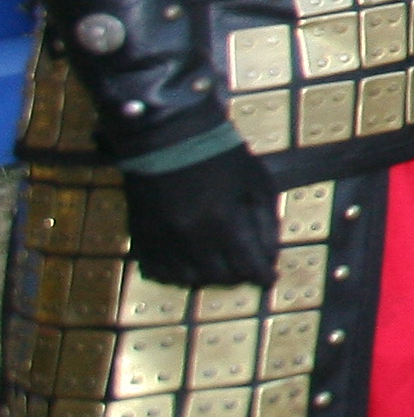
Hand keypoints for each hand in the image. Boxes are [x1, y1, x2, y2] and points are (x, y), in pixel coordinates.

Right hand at [119, 140, 281, 288]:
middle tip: (245, 268)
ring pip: (187, 279)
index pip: (247, 267)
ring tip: (219, 265)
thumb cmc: (221, 156)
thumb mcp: (256, 183)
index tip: (269, 279)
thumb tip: (269, 257)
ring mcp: (162, 239)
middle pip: (218, 277)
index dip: (262, 276)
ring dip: (207, 276)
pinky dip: (176, 273)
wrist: (168, 137)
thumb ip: (265, 223)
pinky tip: (189, 264)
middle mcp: (190, 237)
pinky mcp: (140, 237)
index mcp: (223, 221)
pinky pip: (157, 271)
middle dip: (238, 276)